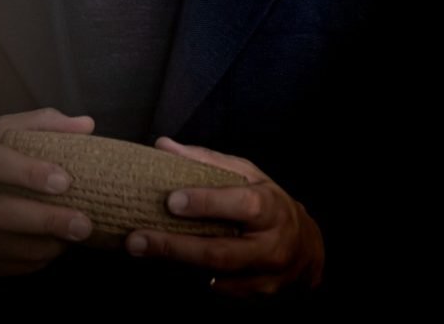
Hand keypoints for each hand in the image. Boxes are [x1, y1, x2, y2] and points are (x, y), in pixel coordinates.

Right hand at [0, 107, 94, 275]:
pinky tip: (53, 251)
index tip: (64, 181)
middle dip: (45, 220)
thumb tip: (87, 125)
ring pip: (1, 247)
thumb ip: (41, 124)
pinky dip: (30, 262)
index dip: (27, 173)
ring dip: (43, 246)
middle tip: (83, 224)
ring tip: (75, 240)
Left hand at [125, 137, 324, 297]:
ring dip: (176, 264)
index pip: (241, 205)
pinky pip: (218, 290)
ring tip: (140, 250)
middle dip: (174, 247)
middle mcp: (271, 245)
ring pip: (215, 275)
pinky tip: (167, 265)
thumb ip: (206, 161)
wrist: (307, 248)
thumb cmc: (268, 202)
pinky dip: (191, 276)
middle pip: (220, 252)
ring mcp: (265, 277)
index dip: (207, 203)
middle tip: (136, 239)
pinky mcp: (256, 298)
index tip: (171, 200)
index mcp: (271, 206)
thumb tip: (163, 145)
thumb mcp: (247, 174)